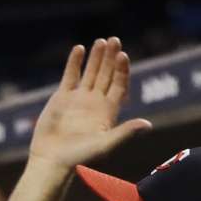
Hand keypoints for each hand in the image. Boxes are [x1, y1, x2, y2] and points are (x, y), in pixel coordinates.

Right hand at [28, 38, 151, 169]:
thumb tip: (148, 125)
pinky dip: (75, 62)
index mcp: (108, 111)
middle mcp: (95, 102)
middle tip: (114, 40)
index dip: (122, 70)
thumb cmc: (80, 157)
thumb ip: (125, 133)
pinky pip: (70, 76)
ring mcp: (79, 98)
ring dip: (96, 57)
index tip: (122, 56)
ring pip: (90, 72)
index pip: (119, 85)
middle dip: (111, 58)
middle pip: (107, 75)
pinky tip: (79, 49)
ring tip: (100, 41)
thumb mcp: (106, 145)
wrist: (52, 160)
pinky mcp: (62, 97)